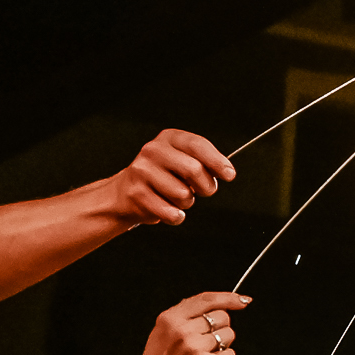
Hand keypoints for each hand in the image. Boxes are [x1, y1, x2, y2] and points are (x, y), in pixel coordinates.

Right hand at [113, 130, 237, 225]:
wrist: (126, 192)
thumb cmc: (164, 176)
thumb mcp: (183, 160)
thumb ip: (204, 162)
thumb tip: (227, 171)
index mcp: (169, 138)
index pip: (197, 145)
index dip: (217, 161)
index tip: (229, 174)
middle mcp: (153, 150)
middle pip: (194, 170)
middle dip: (206, 186)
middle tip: (204, 190)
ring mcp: (142, 171)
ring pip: (183, 194)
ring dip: (187, 202)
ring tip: (176, 197)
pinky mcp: (137, 194)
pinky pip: (170, 212)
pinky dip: (176, 216)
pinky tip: (168, 209)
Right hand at [128, 291, 248, 354]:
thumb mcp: (162, 332)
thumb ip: (185, 316)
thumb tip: (217, 304)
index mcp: (170, 319)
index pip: (207, 299)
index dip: (228, 298)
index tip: (242, 300)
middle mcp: (182, 330)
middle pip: (222, 317)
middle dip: (220, 328)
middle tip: (205, 343)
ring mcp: (194, 348)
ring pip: (229, 335)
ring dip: (222, 346)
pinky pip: (230, 354)